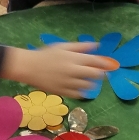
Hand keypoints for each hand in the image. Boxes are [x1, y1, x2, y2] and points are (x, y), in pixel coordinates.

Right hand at [1, 42, 118, 98]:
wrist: (29, 67)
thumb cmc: (46, 55)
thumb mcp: (63, 46)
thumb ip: (80, 47)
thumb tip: (97, 45)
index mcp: (74, 58)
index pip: (95, 62)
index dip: (105, 64)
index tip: (109, 65)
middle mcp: (73, 71)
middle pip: (95, 75)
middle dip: (101, 75)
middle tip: (101, 75)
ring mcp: (68, 83)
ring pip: (88, 86)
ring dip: (91, 83)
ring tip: (89, 81)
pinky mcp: (63, 92)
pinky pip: (78, 94)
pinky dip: (82, 92)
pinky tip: (80, 88)